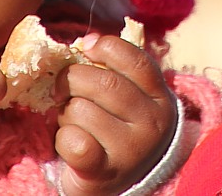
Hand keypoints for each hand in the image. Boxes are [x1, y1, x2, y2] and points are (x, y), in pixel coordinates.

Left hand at [54, 34, 176, 195]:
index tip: (87, 48)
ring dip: (65, 112)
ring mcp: (131, 150)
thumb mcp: (128, 99)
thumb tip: (88, 40)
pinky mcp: (105, 171)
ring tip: (73, 121)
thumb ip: (113, 69)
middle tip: (63, 89)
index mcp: (159, 98)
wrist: (117, 186)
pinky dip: (62, 137)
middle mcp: (152, 124)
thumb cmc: (116, 129)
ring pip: (82, 110)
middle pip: (104, 82)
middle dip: (72, 80)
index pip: (136, 60)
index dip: (107, 47)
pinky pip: (73, 141)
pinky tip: (69, 142)